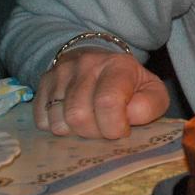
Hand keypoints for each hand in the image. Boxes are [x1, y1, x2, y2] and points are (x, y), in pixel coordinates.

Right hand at [35, 47, 169, 138]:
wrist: (100, 60)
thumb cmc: (129, 83)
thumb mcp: (152, 91)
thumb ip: (150, 105)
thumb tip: (129, 117)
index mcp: (118, 65)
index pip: (107, 101)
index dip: (114, 126)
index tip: (121, 130)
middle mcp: (86, 64)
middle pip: (79, 116)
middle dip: (94, 133)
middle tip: (105, 129)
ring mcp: (60, 73)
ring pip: (59, 122)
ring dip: (75, 133)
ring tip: (91, 123)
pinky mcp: (43, 84)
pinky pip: (42, 121)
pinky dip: (58, 128)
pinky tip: (73, 119)